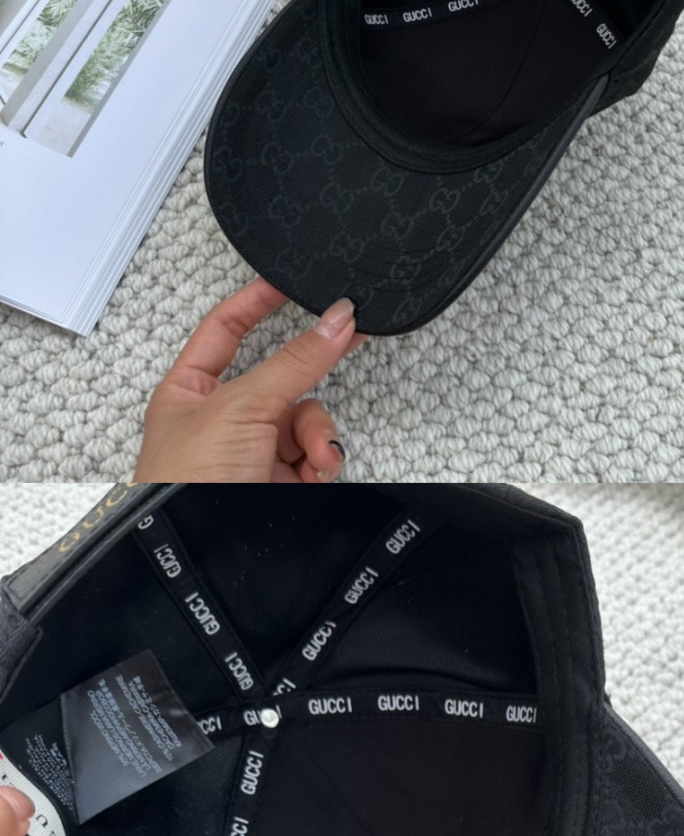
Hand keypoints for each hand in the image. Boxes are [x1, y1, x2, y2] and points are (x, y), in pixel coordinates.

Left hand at [134, 280, 357, 481]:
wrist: (200, 555)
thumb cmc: (184, 485)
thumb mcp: (241, 408)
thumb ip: (293, 362)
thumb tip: (334, 320)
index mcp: (188, 390)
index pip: (225, 329)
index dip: (257, 301)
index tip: (290, 280)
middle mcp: (220, 418)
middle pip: (281, 376)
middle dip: (308, 380)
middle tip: (348, 340)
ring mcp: (251, 452)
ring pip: (304, 418)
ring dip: (318, 433)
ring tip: (314, 453)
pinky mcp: (278, 482)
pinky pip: (312, 455)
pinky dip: (321, 460)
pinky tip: (316, 470)